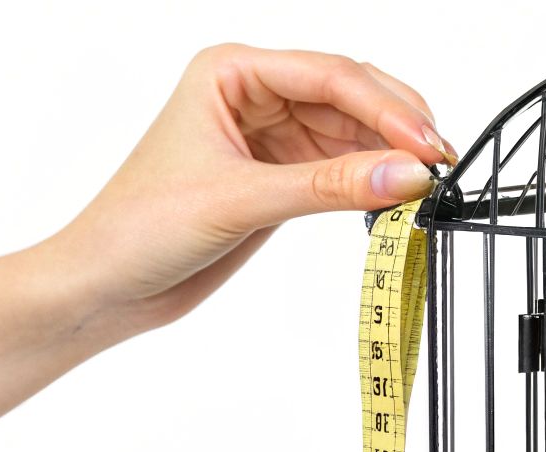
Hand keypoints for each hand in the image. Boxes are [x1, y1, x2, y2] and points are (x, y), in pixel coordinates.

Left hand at [48, 44, 451, 333]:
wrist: (104, 286)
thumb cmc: (138, 228)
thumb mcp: (239, 201)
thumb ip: (327, 187)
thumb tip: (405, 175)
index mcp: (230, 71)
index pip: (329, 75)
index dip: (385, 108)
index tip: (426, 146)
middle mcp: (252, 94)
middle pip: (349, 96)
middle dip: (396, 127)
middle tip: (441, 164)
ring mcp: (268, 136)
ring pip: (351, 133)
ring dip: (388, 156)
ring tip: (426, 186)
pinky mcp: (278, 178)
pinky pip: (340, 170)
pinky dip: (370, 184)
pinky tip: (396, 197)